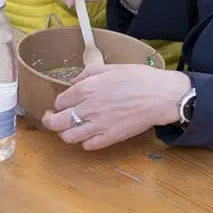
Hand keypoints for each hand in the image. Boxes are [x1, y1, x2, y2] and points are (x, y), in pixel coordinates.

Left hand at [42, 65, 191, 149]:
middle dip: (50, 121)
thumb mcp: (112, 67)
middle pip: (56, 123)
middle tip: (53, 119)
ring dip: (66, 133)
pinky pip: (88, 146)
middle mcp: (88, 108)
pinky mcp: (111, 137)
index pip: (60, 101)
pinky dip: (85, 142)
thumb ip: (89, 73)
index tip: (64, 103)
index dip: (60, 102)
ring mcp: (99, 125)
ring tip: (71, 129)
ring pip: (68, 137)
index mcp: (87, 88)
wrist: (162, 96)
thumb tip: (74, 82)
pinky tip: (90, 135)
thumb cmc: (141, 78)